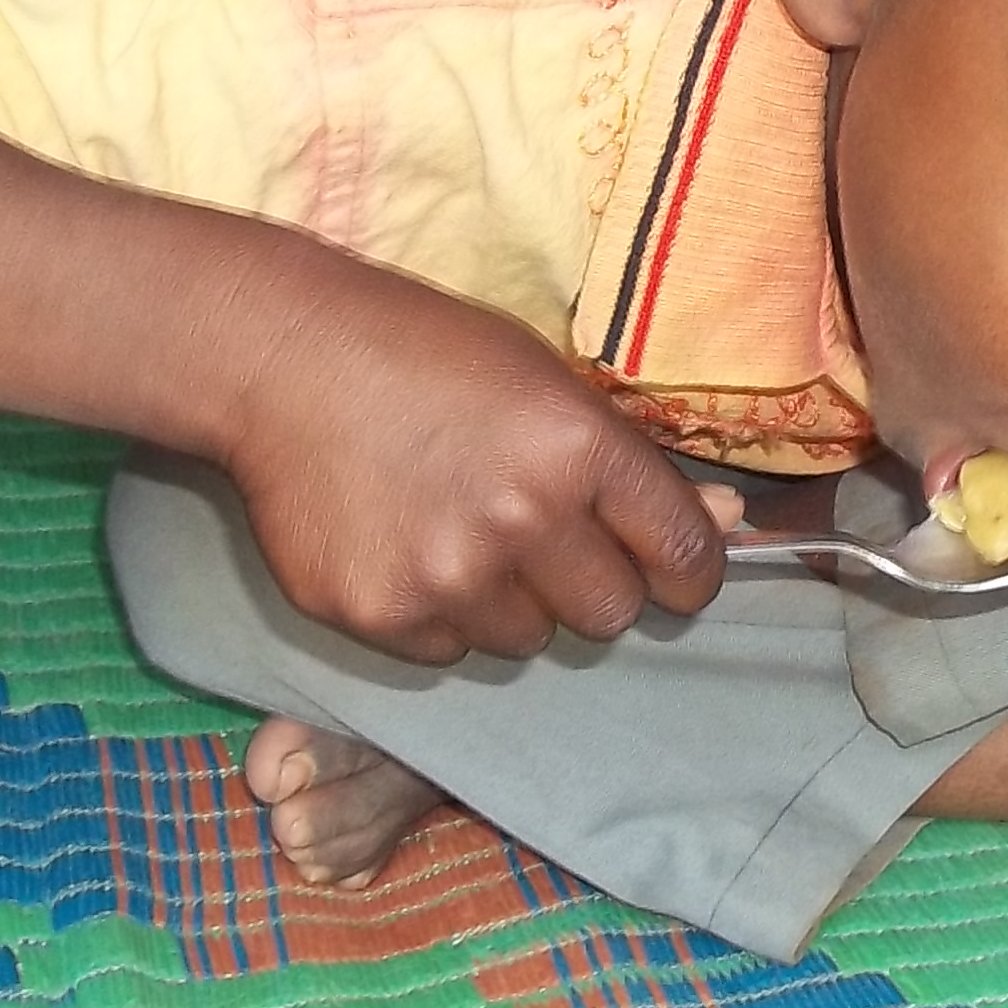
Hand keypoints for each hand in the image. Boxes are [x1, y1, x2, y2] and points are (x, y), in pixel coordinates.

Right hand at [218, 240, 734, 664]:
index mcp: (579, 448)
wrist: (280, 359)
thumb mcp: (545, 380)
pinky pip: (447, 651)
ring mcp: (448, 576)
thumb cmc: (425, 356)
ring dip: (509, 604)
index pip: (684, 556)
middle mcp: (523, 519)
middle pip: (609, 617)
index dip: (687, 574)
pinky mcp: (381, 614)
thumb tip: (727, 524)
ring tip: (457, 532)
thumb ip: (633, 466)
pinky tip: (404, 546)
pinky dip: (438, 616)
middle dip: (590, 588)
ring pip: (527, 642)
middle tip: (542, 542)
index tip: (671, 574)